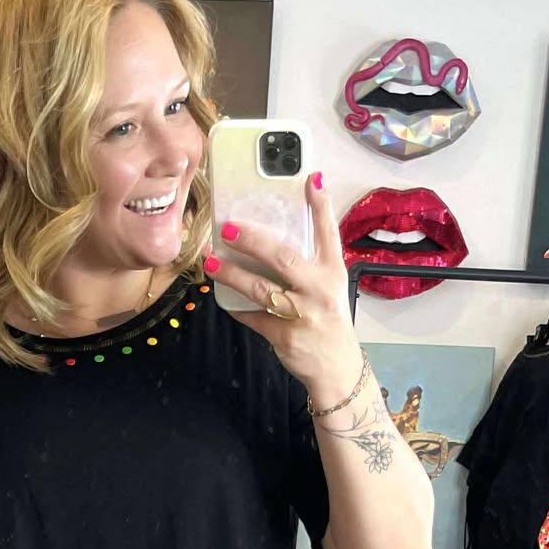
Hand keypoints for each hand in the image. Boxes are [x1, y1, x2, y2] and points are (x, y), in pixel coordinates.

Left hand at [205, 172, 363, 407]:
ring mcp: (301, 314)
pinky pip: (253, 318)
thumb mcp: (329, 287)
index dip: (320, 206)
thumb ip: (310, 262)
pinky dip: (236, 308)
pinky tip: (221, 296)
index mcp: (331, 272)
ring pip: (261, 289)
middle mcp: (318, 290)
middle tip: (229, 227)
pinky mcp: (283, 336)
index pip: (327, 233)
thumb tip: (275, 234)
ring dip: (233, 274)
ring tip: (211, 261)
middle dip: (254, 241)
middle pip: (284, 258)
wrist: (336, 369)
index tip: (310, 179)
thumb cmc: (327, 320)